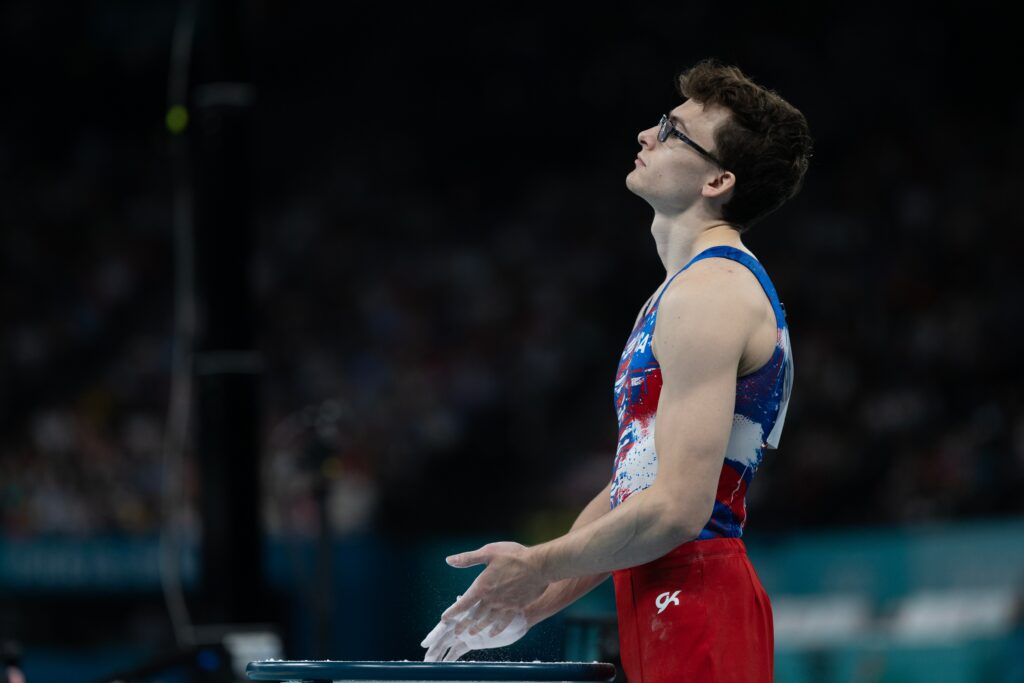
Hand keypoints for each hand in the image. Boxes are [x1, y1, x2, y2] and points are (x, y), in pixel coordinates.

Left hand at [420, 541, 548, 661]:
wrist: (539, 565)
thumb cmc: (514, 556)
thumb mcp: (489, 552)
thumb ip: (468, 559)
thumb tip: (449, 560)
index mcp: (482, 586)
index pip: (463, 603)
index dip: (453, 612)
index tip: (445, 618)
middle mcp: (491, 599)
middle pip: (474, 616)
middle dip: (463, 625)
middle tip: (455, 633)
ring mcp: (504, 606)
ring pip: (487, 621)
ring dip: (477, 629)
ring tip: (470, 634)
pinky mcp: (516, 608)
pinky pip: (504, 623)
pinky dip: (496, 629)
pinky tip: (492, 633)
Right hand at [421, 598, 528, 661]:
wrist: (521, 615)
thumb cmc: (507, 605)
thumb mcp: (493, 602)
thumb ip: (476, 603)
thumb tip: (459, 598)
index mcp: (465, 613)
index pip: (446, 625)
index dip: (435, 634)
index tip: (425, 643)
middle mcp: (463, 623)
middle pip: (445, 637)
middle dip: (435, 647)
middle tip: (426, 658)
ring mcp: (468, 632)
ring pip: (449, 645)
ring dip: (440, 653)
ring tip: (430, 663)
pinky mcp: (474, 642)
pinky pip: (459, 650)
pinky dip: (451, 657)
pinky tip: (444, 664)